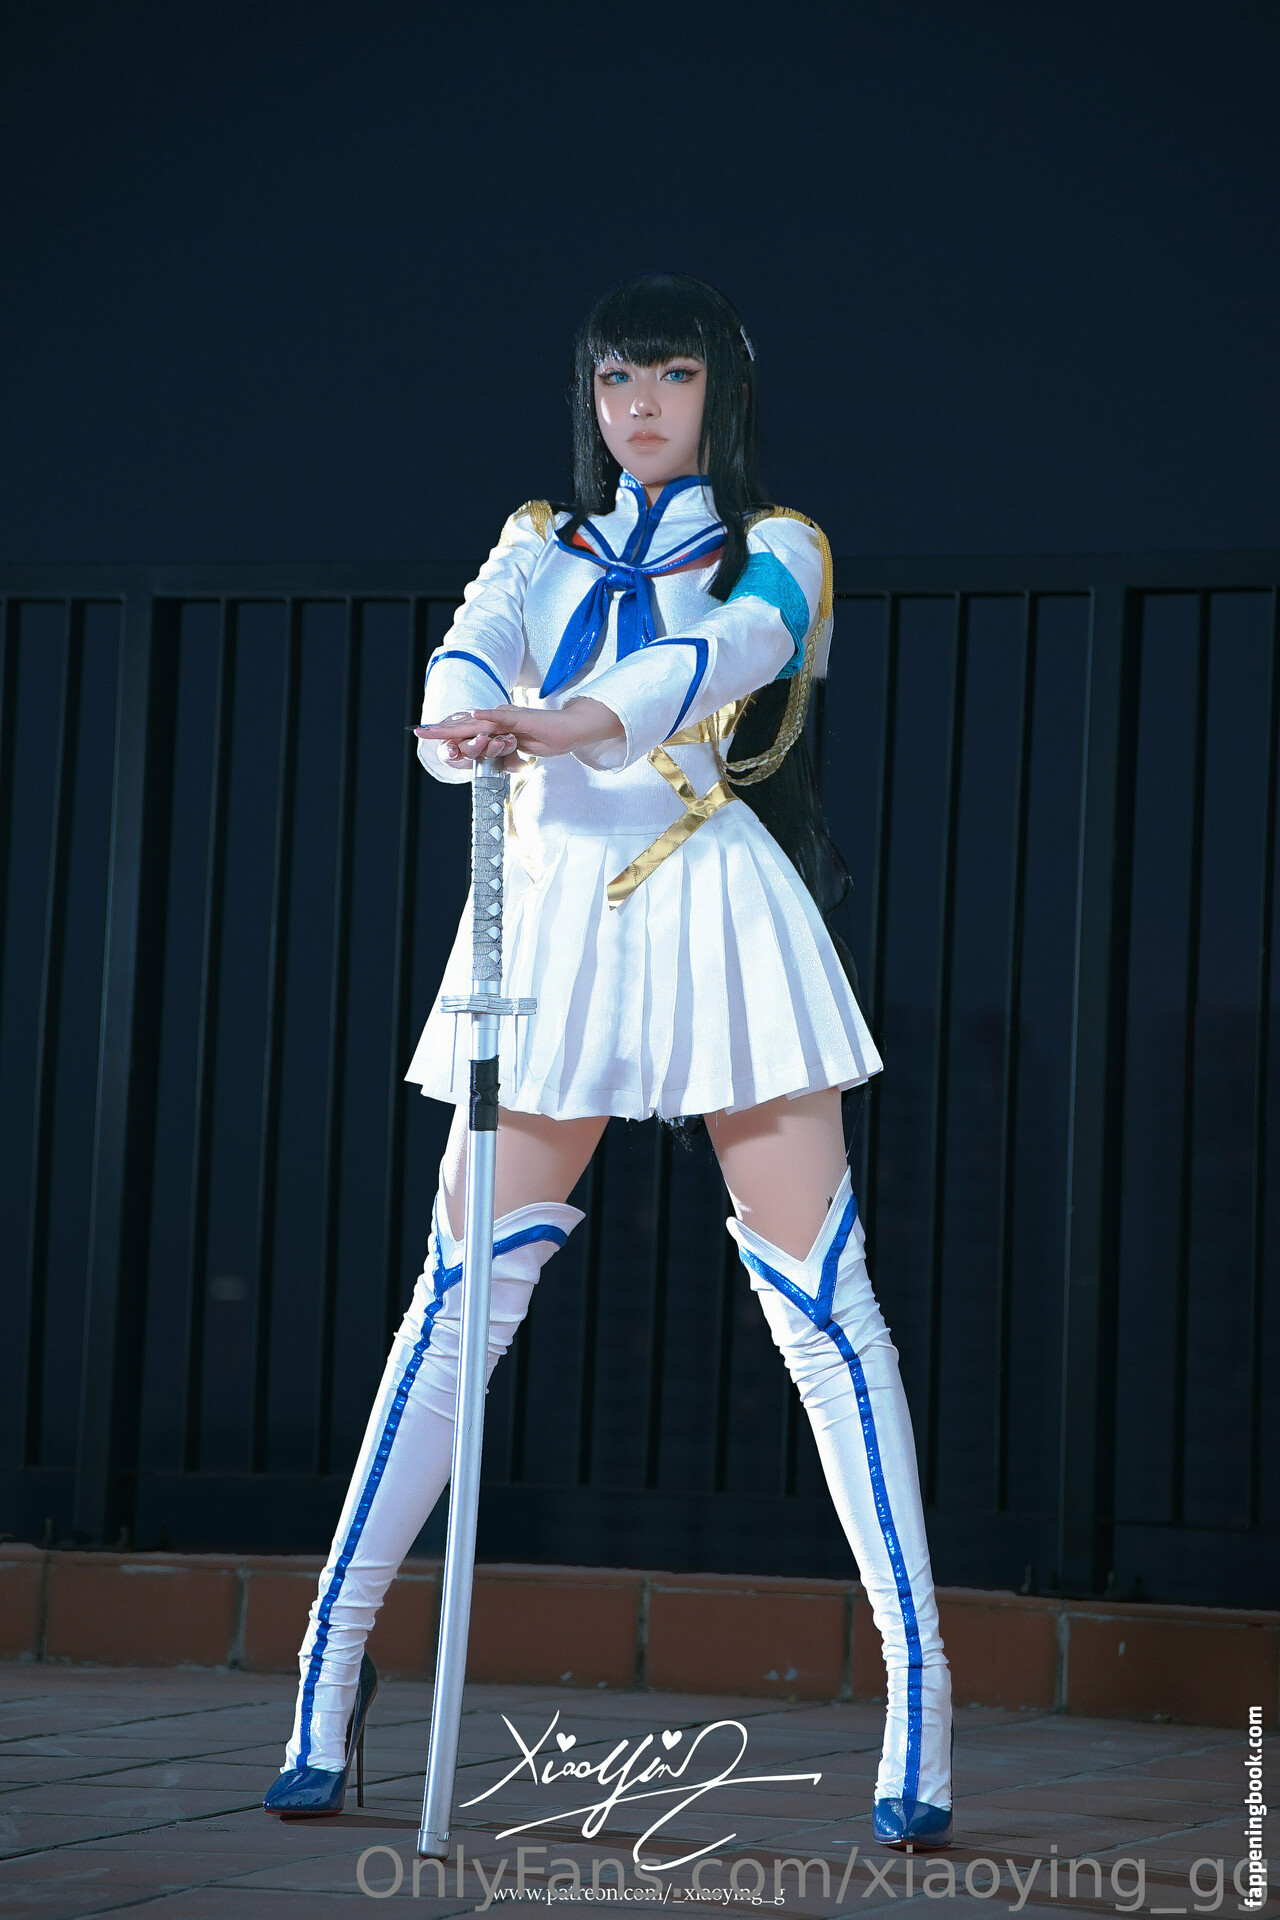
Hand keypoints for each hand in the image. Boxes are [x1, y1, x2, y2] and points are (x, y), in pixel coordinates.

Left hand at [416, 698, 623, 763]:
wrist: (572, 729)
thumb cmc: (548, 738)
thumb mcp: (521, 752)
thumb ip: (507, 754)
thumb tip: (500, 762)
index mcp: (497, 729)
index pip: (468, 731)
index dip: (448, 734)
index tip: (428, 737)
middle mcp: (499, 719)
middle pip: (466, 725)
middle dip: (442, 729)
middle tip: (420, 732)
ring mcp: (509, 718)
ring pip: (479, 722)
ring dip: (457, 726)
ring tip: (437, 728)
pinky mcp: (522, 718)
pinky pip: (502, 718)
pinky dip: (487, 717)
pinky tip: (473, 716)